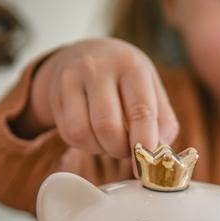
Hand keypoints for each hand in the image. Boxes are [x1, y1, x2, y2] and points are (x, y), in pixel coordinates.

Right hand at [21, 38, 179, 161]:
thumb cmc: (125, 78)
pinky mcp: (56, 94)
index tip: (144, 167)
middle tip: (126, 150)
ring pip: (83, 133)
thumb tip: (160, 154)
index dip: (144, 144)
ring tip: (109, 140)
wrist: (86, 54)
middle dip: (119, 150)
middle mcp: (100, 69)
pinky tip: (93, 133)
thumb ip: (163, 121)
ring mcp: (73, 79)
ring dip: (99, 149)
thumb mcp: (151, 88)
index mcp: (132, 67)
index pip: (140, 111)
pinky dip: (84, 144)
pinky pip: (69, 134)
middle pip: (107, 126)